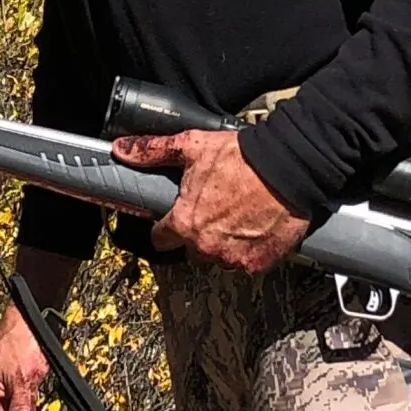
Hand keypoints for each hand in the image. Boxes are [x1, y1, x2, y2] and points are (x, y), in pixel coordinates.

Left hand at [114, 129, 308, 273]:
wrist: (289, 168)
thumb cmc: (242, 158)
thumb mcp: (192, 146)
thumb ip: (153, 151)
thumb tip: (122, 149)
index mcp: (185, 223)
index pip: (161, 239)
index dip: (167, 227)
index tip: (176, 219)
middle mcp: (205, 246)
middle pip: (192, 250)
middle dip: (199, 235)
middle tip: (215, 212)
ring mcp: (233, 258)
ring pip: (219, 258)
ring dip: (225, 244)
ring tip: (239, 218)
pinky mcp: (258, 263)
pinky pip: (247, 263)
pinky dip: (250, 251)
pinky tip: (256, 229)